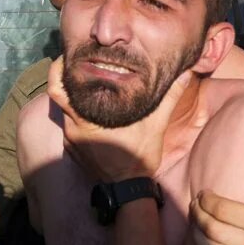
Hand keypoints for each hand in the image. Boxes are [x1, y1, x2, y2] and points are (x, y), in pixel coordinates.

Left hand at [47, 57, 191, 181]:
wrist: (129, 188)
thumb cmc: (139, 156)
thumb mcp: (156, 124)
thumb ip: (168, 97)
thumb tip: (186, 73)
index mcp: (85, 120)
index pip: (58, 89)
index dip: (59, 70)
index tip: (69, 56)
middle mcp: (73, 128)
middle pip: (58, 96)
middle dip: (64, 79)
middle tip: (75, 63)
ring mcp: (71, 140)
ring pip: (64, 111)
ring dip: (74, 97)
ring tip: (88, 82)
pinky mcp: (73, 150)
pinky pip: (69, 126)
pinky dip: (77, 115)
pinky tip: (92, 108)